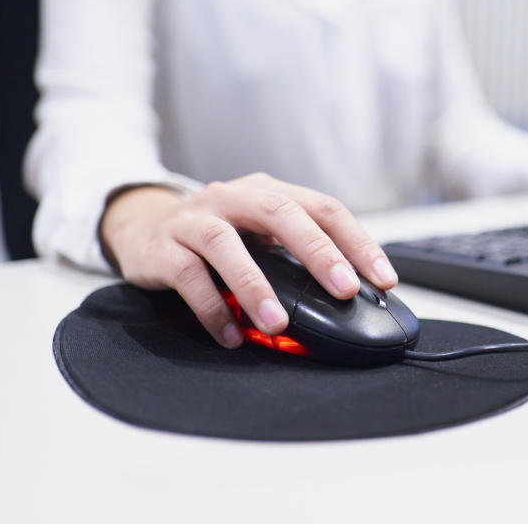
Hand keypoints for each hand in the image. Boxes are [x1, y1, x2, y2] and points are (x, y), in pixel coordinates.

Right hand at [99, 173, 398, 347]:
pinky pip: (189, 277)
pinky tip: (232, 335)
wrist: (142, 228)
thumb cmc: (215, 235)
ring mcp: (196, 220)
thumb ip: (296, 256)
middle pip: (280, 213)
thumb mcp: (260, 235)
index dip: (357, 242)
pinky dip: (212, 308)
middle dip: (317, 252)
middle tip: (343, 290)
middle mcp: (234, 198)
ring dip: (255, 285)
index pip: (323, 208)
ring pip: (226, 244)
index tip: (384, 278)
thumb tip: (349, 296)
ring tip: (277, 322)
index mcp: (269, 192)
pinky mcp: (163, 248)